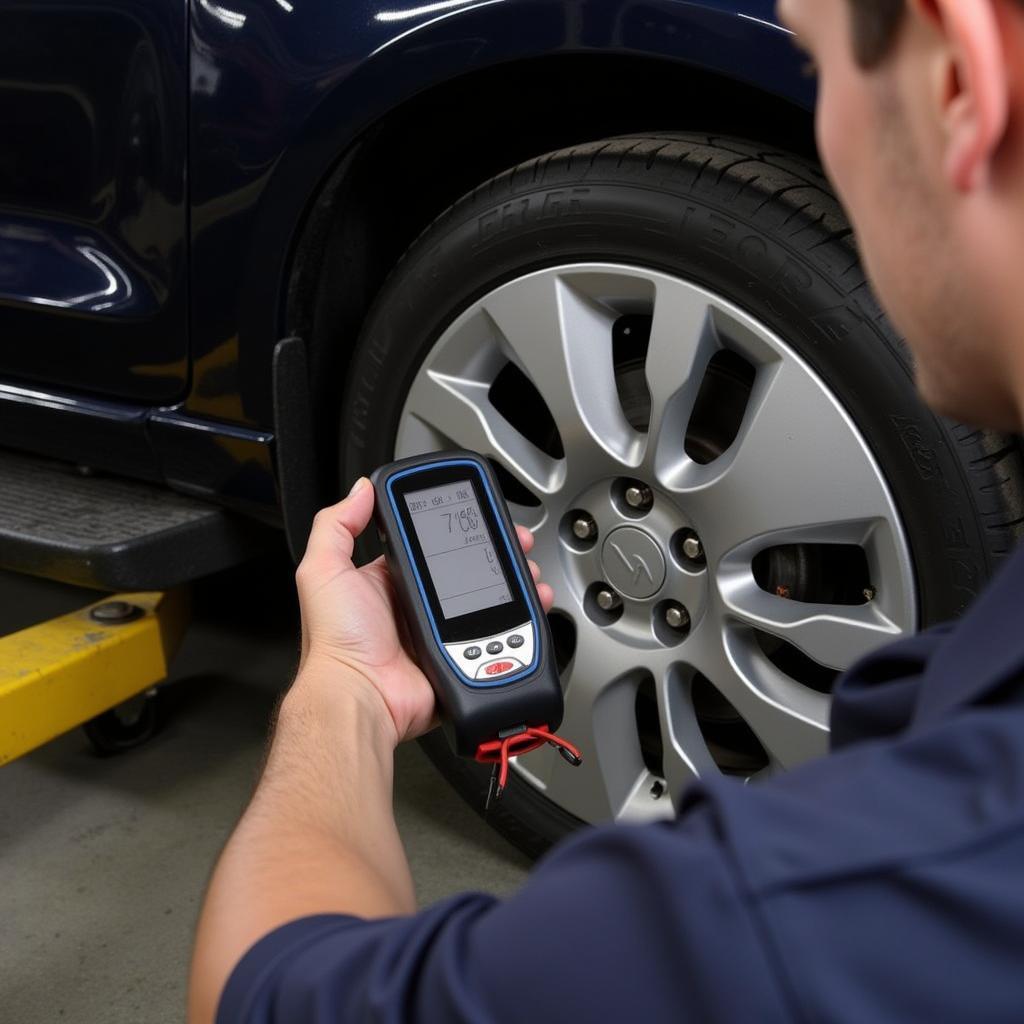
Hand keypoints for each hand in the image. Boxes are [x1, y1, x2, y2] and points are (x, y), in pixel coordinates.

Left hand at [292, 477, 553, 745]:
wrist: (361, 698)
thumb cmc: (338, 643)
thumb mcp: (324, 572)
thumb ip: (336, 526)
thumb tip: (360, 491)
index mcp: (387, 583)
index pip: (429, 546)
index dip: (457, 530)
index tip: (478, 517)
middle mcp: (414, 607)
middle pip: (466, 572)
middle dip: (495, 555)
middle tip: (515, 544)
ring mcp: (439, 634)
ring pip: (487, 603)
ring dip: (513, 586)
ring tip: (529, 573)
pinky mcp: (458, 659)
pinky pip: (494, 638)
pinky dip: (517, 624)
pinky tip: (528, 607)